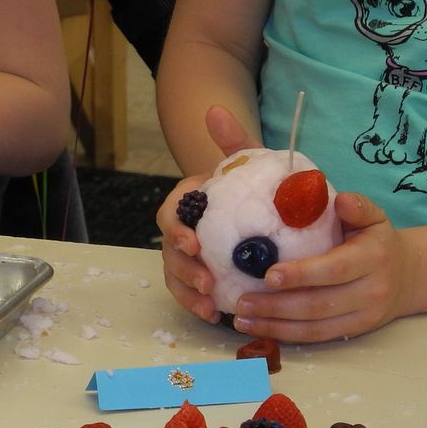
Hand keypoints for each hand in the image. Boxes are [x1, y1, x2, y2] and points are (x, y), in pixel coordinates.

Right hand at [158, 105, 260, 323]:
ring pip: (176, 277)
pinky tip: (218, 316)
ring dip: (188, 293)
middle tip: (207, 282)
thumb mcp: (245, 160)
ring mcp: (187, 257)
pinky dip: (199, 305)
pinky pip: (191, 294)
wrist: (257, 205)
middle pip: (169, 253)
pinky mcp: (199, 277)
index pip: (170, 215)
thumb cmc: (249, 183)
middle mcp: (180, 231)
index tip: (193, 243)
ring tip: (209, 306)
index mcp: (186, 203)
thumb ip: (232, 139)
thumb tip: (215, 110)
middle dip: (183, 270)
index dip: (176, 230)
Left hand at [231, 193, 418, 342]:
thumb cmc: (378, 240)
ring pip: (315, 326)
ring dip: (275, 325)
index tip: (269, 275)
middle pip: (319, 303)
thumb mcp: (375, 217)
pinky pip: (317, 337)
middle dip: (277, 305)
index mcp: (372, 258)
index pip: (334, 269)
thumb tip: (339, 200)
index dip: (302, 274)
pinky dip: (286, 335)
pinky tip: (260, 328)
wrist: (408, 276)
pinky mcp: (354, 332)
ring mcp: (363, 316)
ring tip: (242, 319)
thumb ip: (357, 206)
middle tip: (242, 301)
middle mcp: (370, 291)